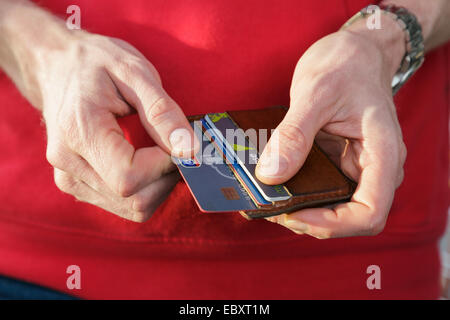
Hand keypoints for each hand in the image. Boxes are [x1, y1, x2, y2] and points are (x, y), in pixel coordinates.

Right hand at [37, 32, 197, 221]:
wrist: (58, 66)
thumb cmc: (97, 63)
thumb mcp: (134, 72)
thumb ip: (162, 112)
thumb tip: (189, 150)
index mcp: (79, 132)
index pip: (130, 178)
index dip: (164, 165)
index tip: (175, 140)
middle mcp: (67, 163)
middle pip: (134, 200)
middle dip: (165, 177)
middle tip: (172, 145)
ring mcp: (69, 179)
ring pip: (132, 208)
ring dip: (158, 185)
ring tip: (156, 150)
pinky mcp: (76, 186)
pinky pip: (123, 205)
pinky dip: (145, 189)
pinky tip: (143, 160)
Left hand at [256, 18, 406, 237]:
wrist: (353, 53)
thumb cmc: (346, 65)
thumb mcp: (316, 92)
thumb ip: (294, 134)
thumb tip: (270, 176)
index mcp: (383, 155)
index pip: (370, 213)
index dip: (332, 224)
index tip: (294, 213)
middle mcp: (373, 169)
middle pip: (346, 217)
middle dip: (306, 218)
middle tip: (265, 206)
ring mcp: (355, 168)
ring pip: (330, 206)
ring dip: (296, 207)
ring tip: (260, 197)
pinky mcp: (337, 163)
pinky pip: (317, 187)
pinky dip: (293, 190)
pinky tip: (268, 182)